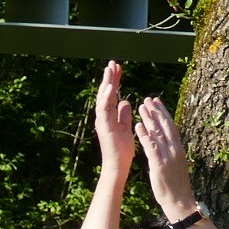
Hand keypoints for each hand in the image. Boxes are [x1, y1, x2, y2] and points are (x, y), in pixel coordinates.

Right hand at [93, 60, 136, 176]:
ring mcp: (102, 121)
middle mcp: (103, 116)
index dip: (115, 81)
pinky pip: (104, 109)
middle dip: (109, 77)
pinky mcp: (104, 127)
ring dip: (106, 83)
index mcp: (109, 116)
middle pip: (105, 93)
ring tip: (110, 69)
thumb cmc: (122, 149)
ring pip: (103, 98)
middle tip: (113, 63)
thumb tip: (125, 101)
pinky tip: (112, 87)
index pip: (112, 94)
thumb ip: (124, 114)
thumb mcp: (126, 127)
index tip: (119, 68)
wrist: (118, 166)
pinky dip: (107, 97)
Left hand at [133, 94, 197, 219]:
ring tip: (140, 106)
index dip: (164, 113)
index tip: (157, 101)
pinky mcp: (159, 165)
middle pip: (165, 126)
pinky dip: (144, 135)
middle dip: (156, 111)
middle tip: (147, 98)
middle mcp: (174, 150)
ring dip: (149, 119)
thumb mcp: (175, 165)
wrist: (179, 202)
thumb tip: (166, 141)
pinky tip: (137, 126)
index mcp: (178, 149)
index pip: (171, 126)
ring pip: (157, 133)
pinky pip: (151, 147)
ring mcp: (168, 157)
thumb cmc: (176, 186)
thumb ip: (170, 152)